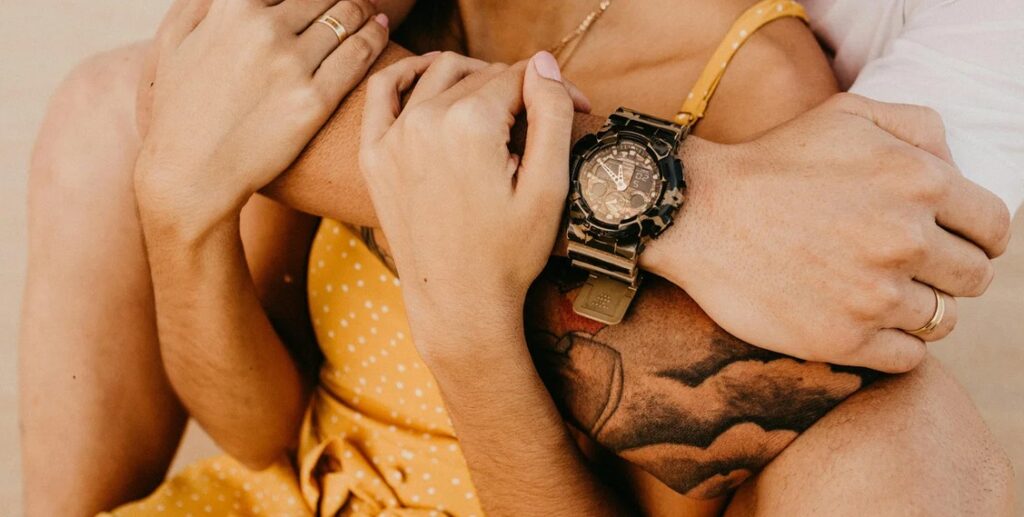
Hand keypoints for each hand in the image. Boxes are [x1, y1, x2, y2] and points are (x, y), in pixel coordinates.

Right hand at [134, 0, 388, 236]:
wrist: (191, 173)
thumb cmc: (179, 109)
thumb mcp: (174, 42)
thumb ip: (202, 4)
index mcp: (234, 7)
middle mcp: (265, 30)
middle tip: (356, 0)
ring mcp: (291, 65)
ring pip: (347, 18)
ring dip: (364, 10)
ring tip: (371, 12)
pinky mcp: (314, 100)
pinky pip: (358, 55)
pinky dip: (375, 36)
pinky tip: (381, 30)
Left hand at [359, 51, 588, 356]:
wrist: (458, 305)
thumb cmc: (508, 254)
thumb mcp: (548, 187)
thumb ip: (550, 114)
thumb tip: (543, 62)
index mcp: (470, 125)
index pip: (519, 77)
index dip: (553, 89)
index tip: (577, 108)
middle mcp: (424, 121)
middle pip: (481, 76)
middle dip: (518, 89)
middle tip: (543, 121)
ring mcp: (393, 137)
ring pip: (438, 74)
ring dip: (473, 76)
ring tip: (499, 103)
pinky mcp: (374, 155)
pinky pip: (382, 92)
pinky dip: (406, 74)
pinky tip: (429, 77)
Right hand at [647, 93, 1011, 372]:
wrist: (697, 214)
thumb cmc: (772, 162)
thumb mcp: (847, 114)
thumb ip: (919, 127)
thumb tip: (957, 167)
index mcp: (920, 182)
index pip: (994, 228)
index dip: (976, 236)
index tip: (949, 242)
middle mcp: (905, 241)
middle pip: (973, 279)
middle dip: (947, 273)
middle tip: (905, 267)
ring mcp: (874, 295)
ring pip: (942, 320)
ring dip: (917, 308)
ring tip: (875, 293)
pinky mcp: (842, 339)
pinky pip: (907, 357)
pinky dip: (893, 344)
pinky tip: (861, 321)